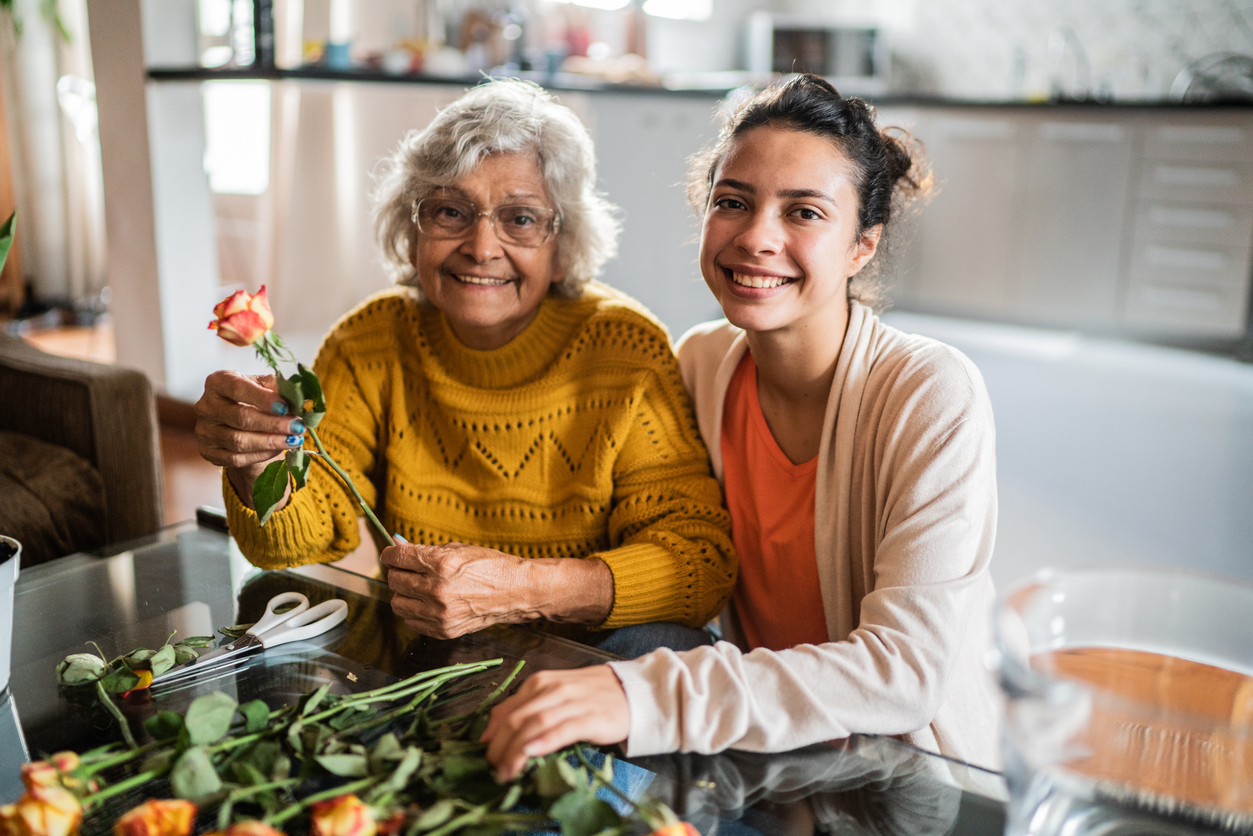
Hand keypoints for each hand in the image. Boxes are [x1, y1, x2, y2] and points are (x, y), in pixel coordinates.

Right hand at [195, 370, 305, 504]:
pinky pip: (236, 459)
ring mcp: (205, 431)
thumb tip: (298, 398)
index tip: (285, 407)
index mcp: (218, 382)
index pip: (238, 388)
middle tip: (297, 427)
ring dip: (271, 442)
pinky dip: (261, 455)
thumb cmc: (255, 398)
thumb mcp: (265, 386)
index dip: (262, 398)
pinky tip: (278, 449)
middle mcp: (206, 406)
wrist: (239, 422)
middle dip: (273, 424)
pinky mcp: (208, 451)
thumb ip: (278, 388)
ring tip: (294, 440)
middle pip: (241, 417)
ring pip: (239, 441)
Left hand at [380, 542, 614, 637]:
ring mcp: (439, 613)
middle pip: (394, 581)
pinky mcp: (443, 630)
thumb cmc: (490, 566)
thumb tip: (398, 548)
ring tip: (419, 589)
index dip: (390, 554)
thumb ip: (426, 551)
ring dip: (404, 594)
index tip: (392, 555)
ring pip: (398, 604)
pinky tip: (429, 604)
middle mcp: (437, 589)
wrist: (517, 592)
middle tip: (409, 570)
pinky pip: (412, 622)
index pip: (397, 558)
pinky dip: (415, 612)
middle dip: (399, 573)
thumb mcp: (459, 549)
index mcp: (441, 563)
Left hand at [481, 666, 629, 780]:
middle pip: (515, 720)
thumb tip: (494, 732)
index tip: (483, 755)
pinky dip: (543, 741)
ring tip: (505, 772)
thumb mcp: (555, 695)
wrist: (633, 692)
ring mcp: (571, 702)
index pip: (506, 710)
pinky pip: (561, 729)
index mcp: (540, 683)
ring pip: (533, 725)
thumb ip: (528, 708)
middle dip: (499, 748)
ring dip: (515, 752)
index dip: (491, 735)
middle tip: (491, 769)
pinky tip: (531, 753)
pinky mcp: (590, 717)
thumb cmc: (592, 696)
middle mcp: (552, 689)